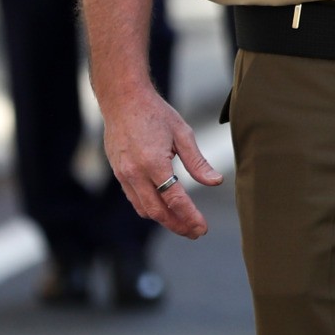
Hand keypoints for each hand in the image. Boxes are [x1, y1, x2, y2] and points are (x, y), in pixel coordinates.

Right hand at [100, 84, 222, 238]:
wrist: (123, 101)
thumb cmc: (156, 114)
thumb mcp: (183, 134)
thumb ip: (198, 162)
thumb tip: (216, 182)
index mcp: (154, 164)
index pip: (175, 199)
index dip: (190, 217)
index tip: (202, 228)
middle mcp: (135, 174)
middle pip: (158, 211)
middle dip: (178, 225)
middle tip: (196, 233)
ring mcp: (124, 175)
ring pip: (144, 209)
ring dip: (164, 220)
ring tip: (183, 225)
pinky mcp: (119, 174)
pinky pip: (135, 199)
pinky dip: (150, 209)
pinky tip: (165, 210)